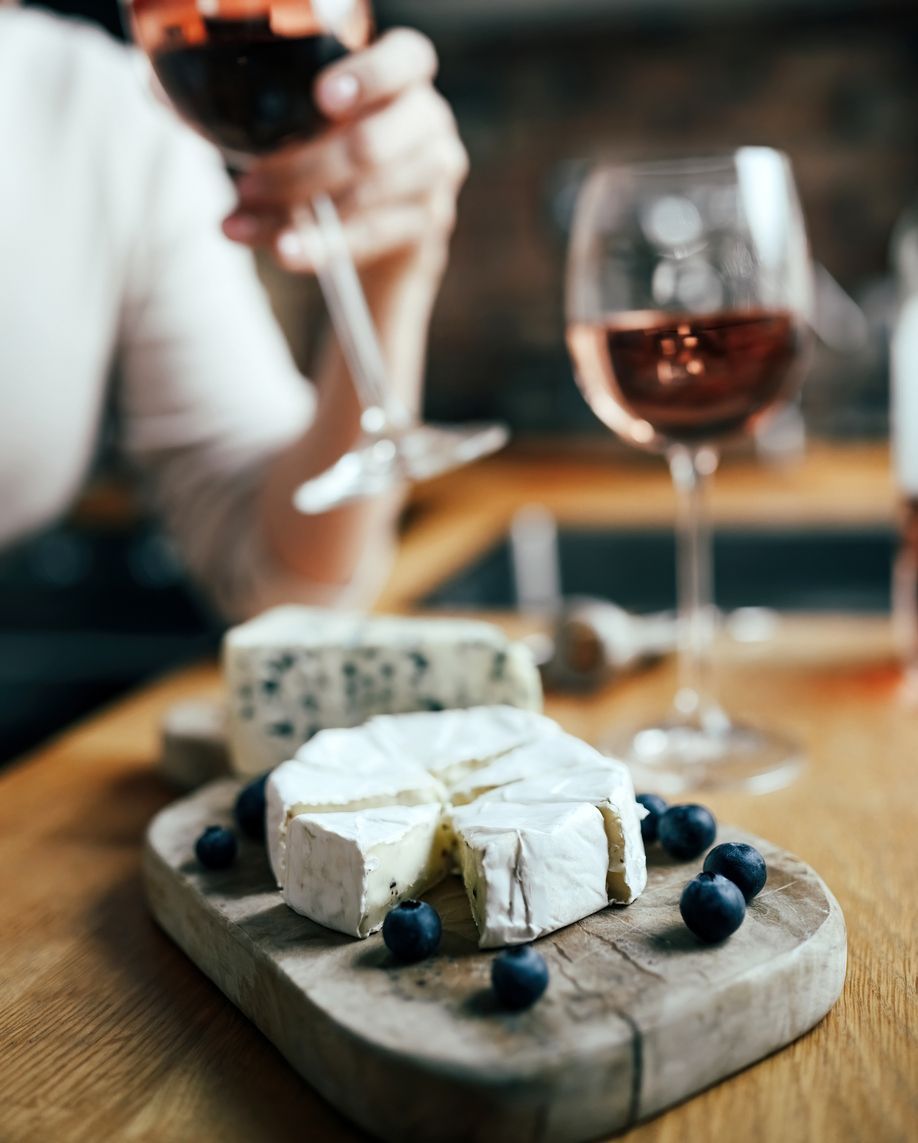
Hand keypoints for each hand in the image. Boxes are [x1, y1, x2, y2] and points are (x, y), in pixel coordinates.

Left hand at [222, 29, 467, 273]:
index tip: (321, 98)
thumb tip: (235, 192)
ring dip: (301, 212)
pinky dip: (322, 246)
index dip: (366, 76)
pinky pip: (370, 234)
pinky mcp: (430, 223)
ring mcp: (436, 174)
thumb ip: (284, 140)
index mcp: (405, 76)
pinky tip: (288, 251)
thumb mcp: (319, 134)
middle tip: (249, 186)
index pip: (405, 59)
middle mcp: (429, 120)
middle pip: (369, 143)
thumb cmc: (346, 165)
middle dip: (300, 169)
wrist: (393, 232)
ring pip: (365, 194)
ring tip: (252, 225)